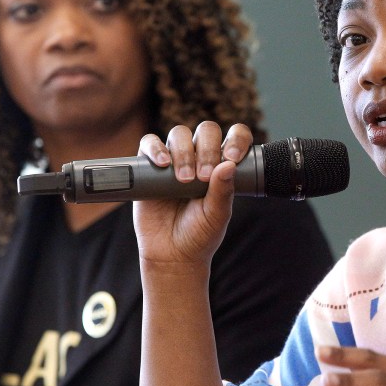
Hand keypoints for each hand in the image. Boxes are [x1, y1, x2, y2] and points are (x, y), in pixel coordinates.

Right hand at [133, 121, 253, 265]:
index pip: (234, 137)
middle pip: (205, 131)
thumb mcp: (217, 215)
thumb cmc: (199, 234)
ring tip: (184, 179)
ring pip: (179, 134)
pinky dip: (155, 148)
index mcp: (222, 165)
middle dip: (207, 149)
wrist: (171, 254)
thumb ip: (223, 192)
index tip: (233, 157)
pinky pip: (148, 144)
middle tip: (203, 176)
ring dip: (184, 151)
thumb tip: (229, 164)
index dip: (236, 139)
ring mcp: (174, 159)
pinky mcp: (148, 166)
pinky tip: (162, 164)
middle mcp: (199, 157)